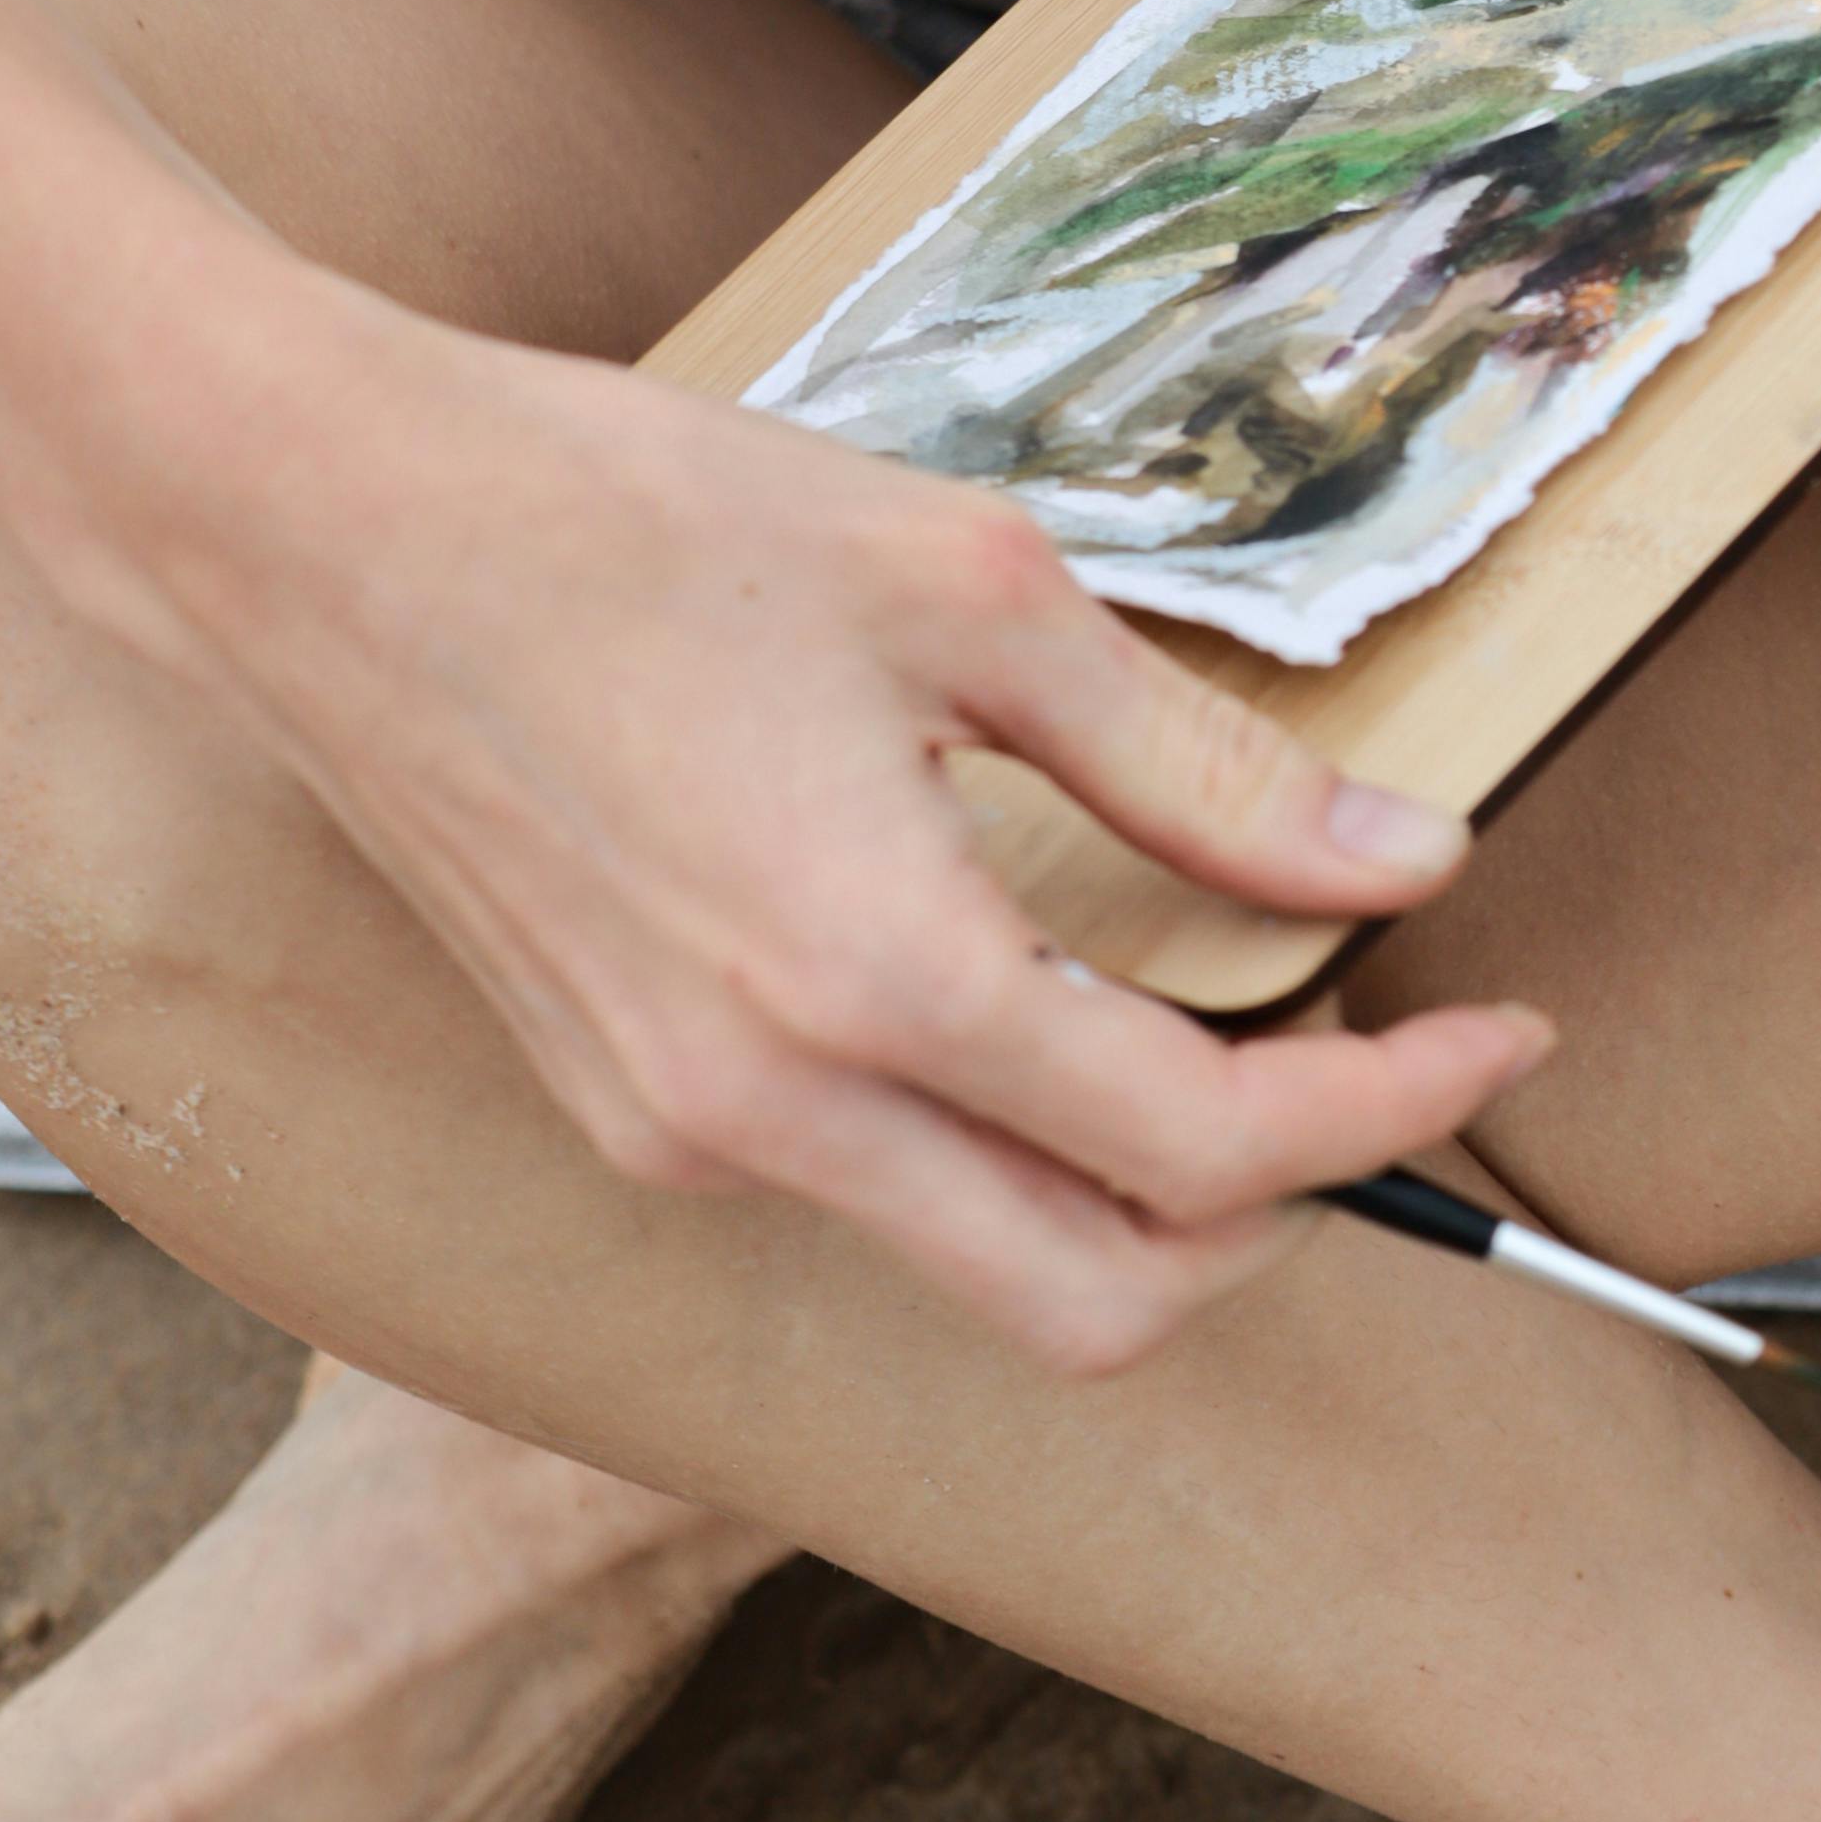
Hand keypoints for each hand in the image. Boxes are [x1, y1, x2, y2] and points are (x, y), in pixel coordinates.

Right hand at [152, 288, 1549, 1370]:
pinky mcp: (622, 1109)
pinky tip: (1030, 989)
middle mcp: (768, 1110)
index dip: (1395, 1112)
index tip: (1502, 1032)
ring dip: (1136, 1193)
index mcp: (873, 976)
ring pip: (986, 1271)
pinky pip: (867, 1195)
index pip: (1209, 1151)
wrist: (318, 528)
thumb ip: (1199, 760)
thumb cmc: (623, 516)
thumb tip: (1402, 862)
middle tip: (1370, 1070)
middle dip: (1277, 1221)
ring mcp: (679, 1134)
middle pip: (1108, 1305)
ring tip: (1220, 1021)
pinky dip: (996, 1142)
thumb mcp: (968, 586)